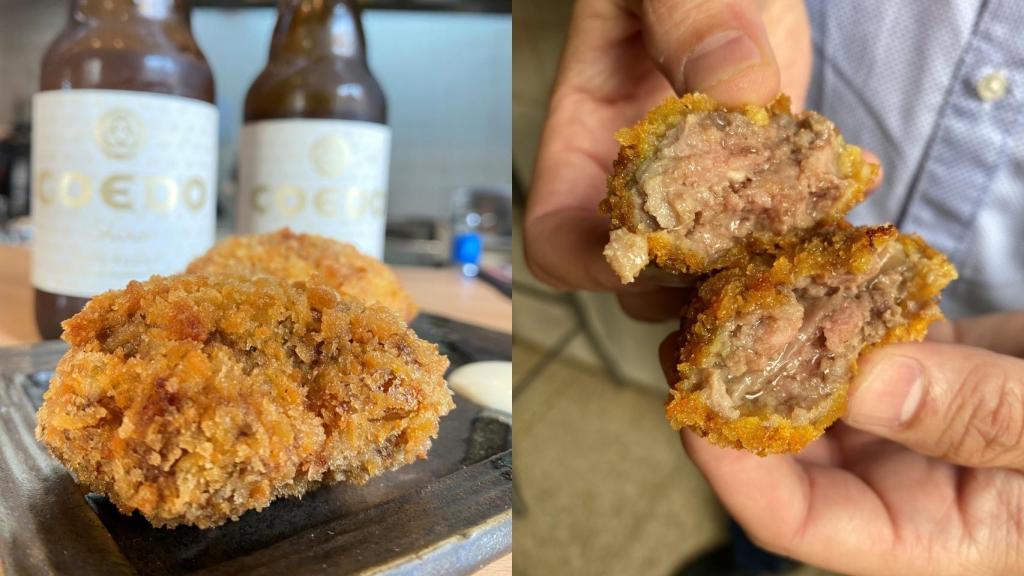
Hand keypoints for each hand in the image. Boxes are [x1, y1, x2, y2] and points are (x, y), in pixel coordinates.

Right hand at [524, 0, 811, 319]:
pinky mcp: (759, 176)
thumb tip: (736, 93)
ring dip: (750, 271)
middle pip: (636, 281)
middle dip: (687, 283)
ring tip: (800, 234)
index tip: (649, 252)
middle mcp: (638, 179)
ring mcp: (701, 185)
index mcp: (586, 138)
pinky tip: (841, 195)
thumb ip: (689, 20)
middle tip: (747, 253)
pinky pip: (772, 233)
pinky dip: (807, 233)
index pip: (554, 236)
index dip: (588, 263)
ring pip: (706, 273)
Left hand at [664, 312, 1023, 575]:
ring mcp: (908, 420)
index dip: (740, 474)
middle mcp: (903, 484)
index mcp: (929, 537)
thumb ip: (977, 418)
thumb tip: (861, 384)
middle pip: (788, 450)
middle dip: (734, 393)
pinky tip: (795, 259)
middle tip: (692, 326)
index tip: (699, 406)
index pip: (803, 525)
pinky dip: (829, 300)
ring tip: (724, 283)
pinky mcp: (926, 363)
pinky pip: (860, 334)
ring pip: (813, 385)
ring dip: (769, 337)